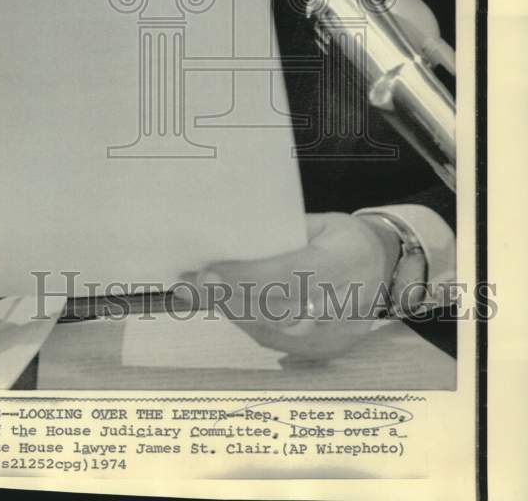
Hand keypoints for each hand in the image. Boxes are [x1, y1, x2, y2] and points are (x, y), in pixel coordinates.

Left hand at [178, 212, 399, 359]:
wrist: (386, 268)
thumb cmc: (346, 237)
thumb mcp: (322, 223)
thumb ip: (283, 233)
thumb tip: (233, 239)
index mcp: (340, 264)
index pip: (285, 275)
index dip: (244, 278)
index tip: (208, 272)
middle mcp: (339, 305)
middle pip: (273, 309)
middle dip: (226, 297)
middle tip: (188, 284)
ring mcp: (334, 334)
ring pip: (271, 330)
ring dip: (231, 311)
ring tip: (198, 292)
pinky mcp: (327, 350)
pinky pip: (279, 343)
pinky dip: (249, 324)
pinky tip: (227, 307)